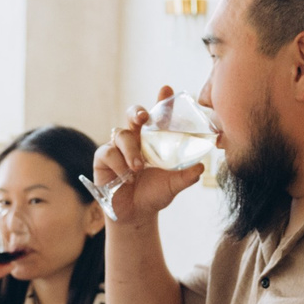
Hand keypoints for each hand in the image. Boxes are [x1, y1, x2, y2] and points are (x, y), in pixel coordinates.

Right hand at [93, 87, 206, 225]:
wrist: (136, 215)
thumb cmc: (155, 194)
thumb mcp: (173, 185)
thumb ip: (185, 176)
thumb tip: (200, 167)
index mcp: (152, 140)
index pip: (157, 116)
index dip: (161, 101)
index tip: (165, 88)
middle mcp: (135, 138)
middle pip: (132, 114)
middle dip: (137, 112)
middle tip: (143, 118)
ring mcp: (117, 147)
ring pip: (121, 135)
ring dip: (131, 150)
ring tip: (138, 168)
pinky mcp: (103, 159)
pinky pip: (108, 152)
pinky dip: (118, 163)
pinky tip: (125, 177)